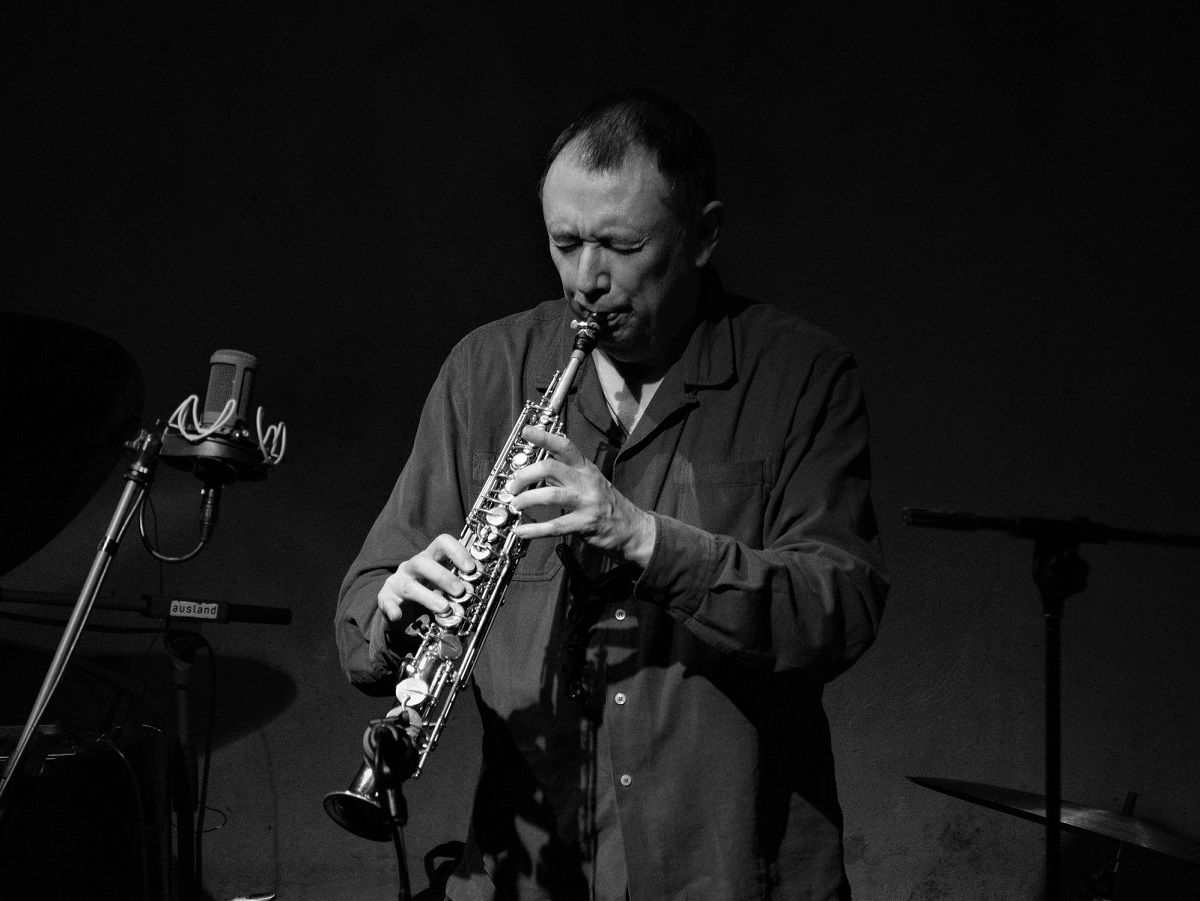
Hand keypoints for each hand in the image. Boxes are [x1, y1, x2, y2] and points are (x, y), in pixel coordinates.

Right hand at [377, 534, 476, 622]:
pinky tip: (398, 616)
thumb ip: (458, 584)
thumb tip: (477, 588)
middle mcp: (412, 567)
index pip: (441, 543)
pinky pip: (386, 603)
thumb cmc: (427, 591)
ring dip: (427, 596)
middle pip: (422, 562)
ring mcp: (397, 582)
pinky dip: (392, 609)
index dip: (457, 551)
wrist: (399, 607)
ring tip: (444, 608)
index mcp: (430, 558)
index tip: (471, 569)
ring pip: (408, 585)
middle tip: (460, 591)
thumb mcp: (443, 584)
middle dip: (443, 576)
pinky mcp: (385, 599)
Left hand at [505, 426, 655, 566]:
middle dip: (525, 474)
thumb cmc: (607, 505)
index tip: (526, 431)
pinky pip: (555, 526)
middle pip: (550, 467)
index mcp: (586, 469)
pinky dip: (534, 530)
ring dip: (526, 499)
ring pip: (550, 495)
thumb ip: (565, 475)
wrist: (633, 529)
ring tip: (515, 504)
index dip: (544, 437)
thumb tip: (535, 471)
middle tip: (513, 485)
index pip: (565, 446)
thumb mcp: (590, 482)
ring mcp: (586, 503)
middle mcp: (586, 482)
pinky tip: (521, 531)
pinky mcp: (585, 524)